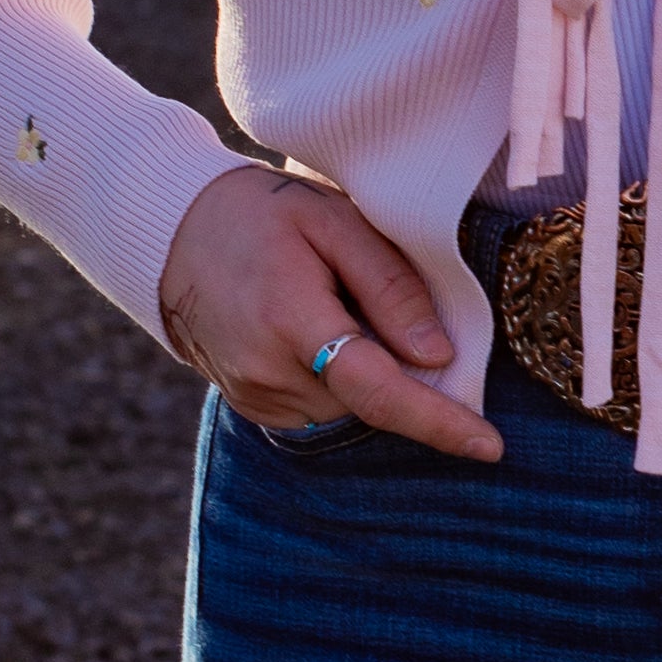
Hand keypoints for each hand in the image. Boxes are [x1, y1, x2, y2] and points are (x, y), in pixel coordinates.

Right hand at [158, 160, 501, 460]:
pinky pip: (321, 407)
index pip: (378, 390)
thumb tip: (440, 355)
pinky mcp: (252, 407)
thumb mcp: (333, 221)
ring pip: (349, 407)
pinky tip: (318, 331)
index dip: (438, 421)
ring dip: (368, 372)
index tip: (489, 446)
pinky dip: (340, 381)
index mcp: (291, 321)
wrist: (173, 234)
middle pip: (371, 398)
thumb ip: (389, 285)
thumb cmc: (262, 215)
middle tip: (377, 302)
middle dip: (403, 371)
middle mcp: (269, 373)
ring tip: (334, 305)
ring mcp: (256, 397)